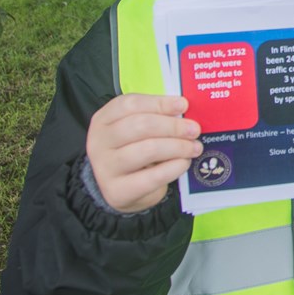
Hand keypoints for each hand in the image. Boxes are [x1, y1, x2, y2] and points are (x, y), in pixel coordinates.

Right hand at [86, 94, 202, 212]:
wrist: (123, 189)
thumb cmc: (135, 150)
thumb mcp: (139, 129)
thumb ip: (157, 116)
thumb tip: (185, 110)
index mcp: (103, 119)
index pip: (130, 104)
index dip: (160, 103)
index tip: (184, 105)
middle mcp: (99, 142)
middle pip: (141, 125)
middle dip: (173, 126)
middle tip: (194, 129)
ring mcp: (105, 168)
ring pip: (148, 150)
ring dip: (178, 147)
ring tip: (194, 148)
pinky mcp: (118, 191)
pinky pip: (153, 176)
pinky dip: (174, 167)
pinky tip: (184, 163)